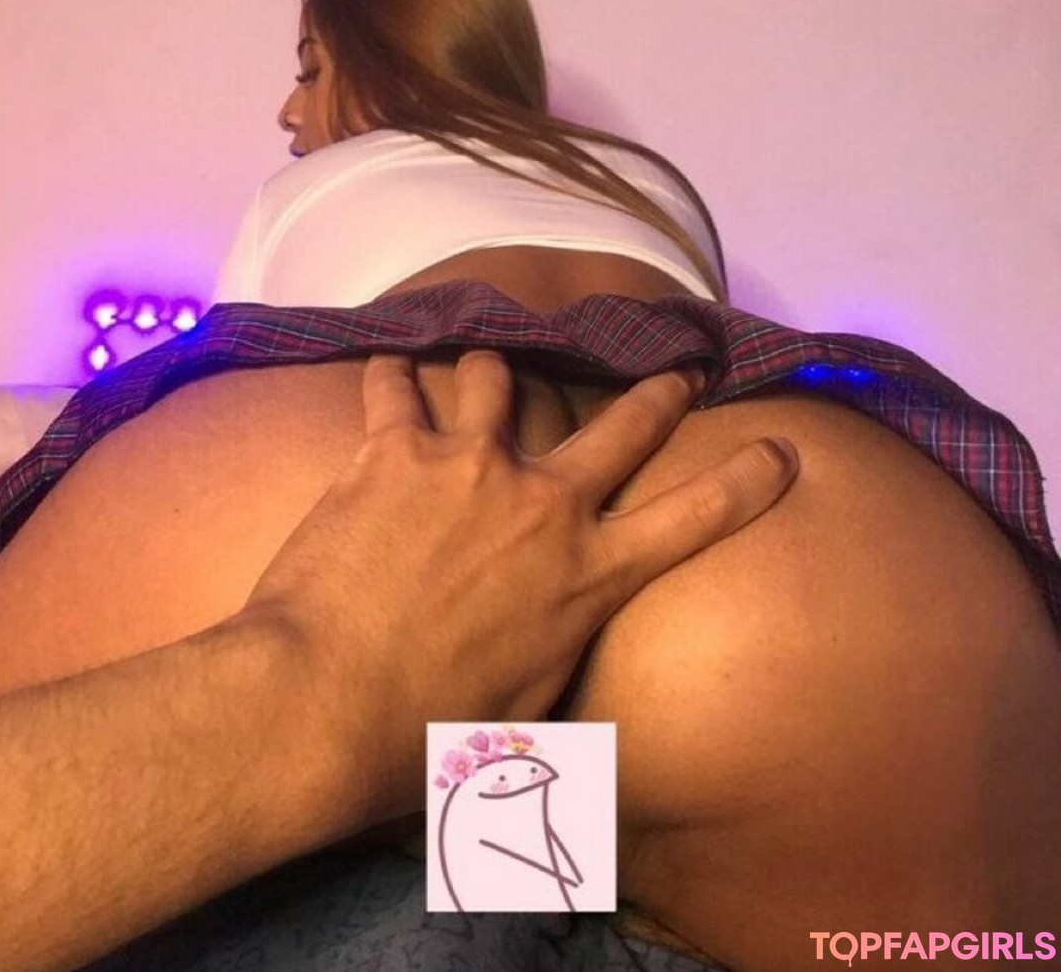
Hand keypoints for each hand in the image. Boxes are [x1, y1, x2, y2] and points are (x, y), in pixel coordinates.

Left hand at [241, 350, 797, 825]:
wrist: (322, 701)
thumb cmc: (425, 733)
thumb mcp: (523, 722)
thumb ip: (554, 675)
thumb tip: (563, 692)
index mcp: (587, 574)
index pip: (693, 519)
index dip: (746, 482)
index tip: (779, 451)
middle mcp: (544, 503)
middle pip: (623, 426)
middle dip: (658, 394)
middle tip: (677, 370)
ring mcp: (472, 463)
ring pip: (500, 378)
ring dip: (496, 375)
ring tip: (485, 371)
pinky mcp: (397, 448)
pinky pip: (397, 385)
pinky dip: (393, 375)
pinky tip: (388, 368)